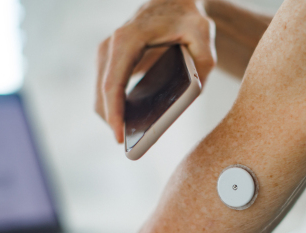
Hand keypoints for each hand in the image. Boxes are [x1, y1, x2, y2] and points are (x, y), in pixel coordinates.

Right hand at [95, 0, 215, 142]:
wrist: (177, 0)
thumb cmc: (190, 17)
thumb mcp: (204, 35)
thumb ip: (203, 61)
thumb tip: (192, 90)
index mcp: (129, 39)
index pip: (113, 84)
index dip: (115, 114)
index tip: (120, 138)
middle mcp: (112, 44)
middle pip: (102, 93)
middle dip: (113, 120)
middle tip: (129, 145)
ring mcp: (109, 51)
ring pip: (101, 93)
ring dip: (113, 115)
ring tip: (131, 136)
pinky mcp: (112, 58)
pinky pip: (107, 88)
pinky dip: (116, 106)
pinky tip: (132, 120)